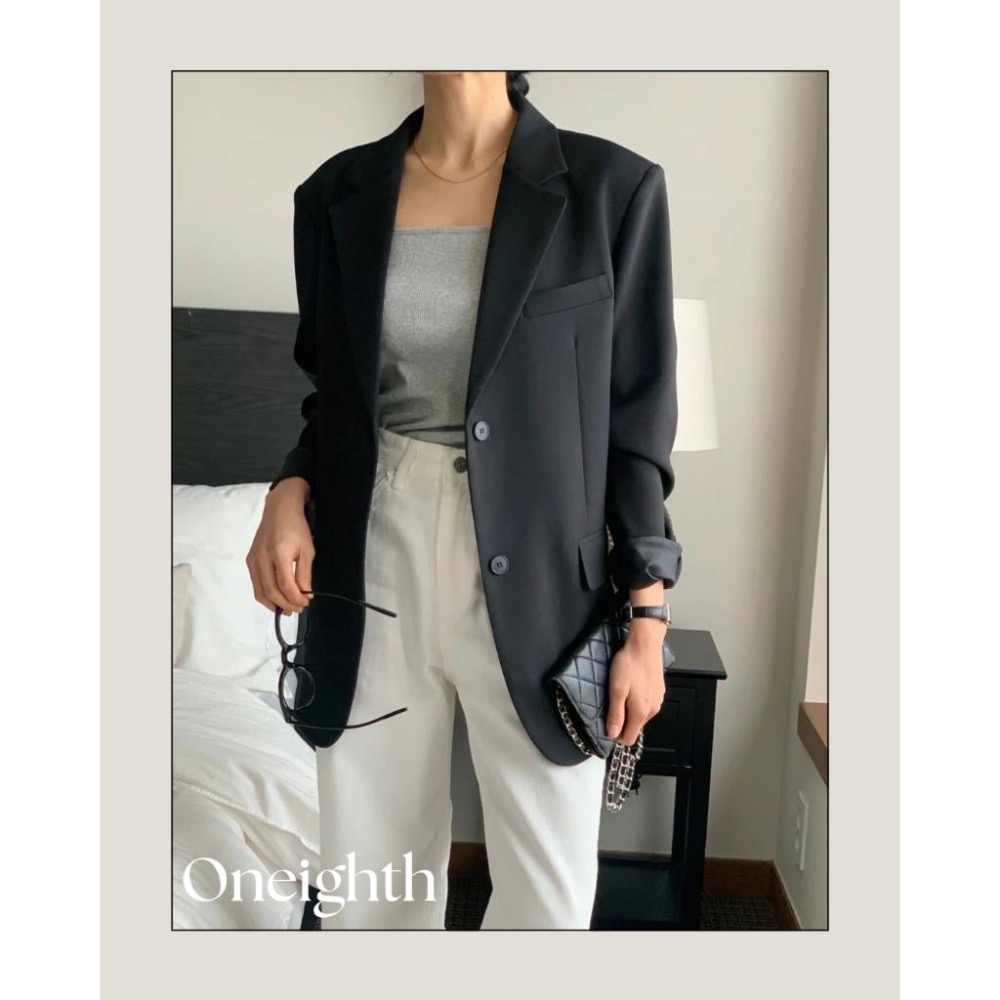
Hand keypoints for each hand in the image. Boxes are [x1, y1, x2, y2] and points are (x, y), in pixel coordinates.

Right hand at [246, 478, 314, 615]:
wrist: (279, 509)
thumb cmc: (297, 528)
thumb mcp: (307, 550)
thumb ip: (304, 573)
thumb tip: (305, 594)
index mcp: (279, 553)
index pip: (285, 585)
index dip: (295, 598)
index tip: (306, 603)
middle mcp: (262, 558)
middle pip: (270, 591)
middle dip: (285, 604)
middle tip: (298, 609)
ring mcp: (253, 559)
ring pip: (259, 591)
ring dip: (273, 604)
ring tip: (287, 609)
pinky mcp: (250, 560)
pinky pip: (255, 583)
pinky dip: (265, 595)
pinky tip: (276, 598)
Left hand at [605, 619, 667, 744]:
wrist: (645, 644)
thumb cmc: (629, 664)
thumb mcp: (616, 690)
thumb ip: (615, 714)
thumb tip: (612, 734)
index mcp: (641, 712)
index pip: (629, 738)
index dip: (616, 734)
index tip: (607, 722)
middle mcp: (652, 709)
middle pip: (634, 727)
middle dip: (622, 720)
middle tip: (612, 701)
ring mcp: (657, 701)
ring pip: (640, 716)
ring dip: (630, 709)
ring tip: (622, 691)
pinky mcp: (659, 692)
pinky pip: (646, 704)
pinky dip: (637, 700)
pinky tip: (632, 686)